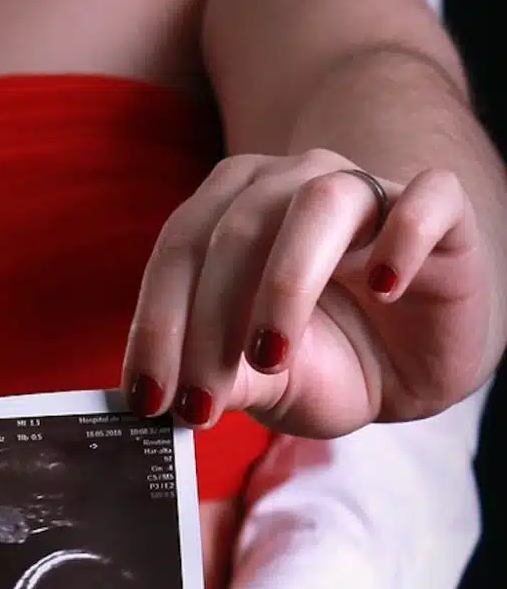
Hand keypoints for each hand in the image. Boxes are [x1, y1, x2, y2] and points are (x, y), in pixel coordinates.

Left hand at [121, 149, 490, 434]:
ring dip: (284, 285)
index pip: (178, 252)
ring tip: (269, 357)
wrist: (409, 369)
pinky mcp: (441, 210)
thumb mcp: (260, 382)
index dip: (157, 326)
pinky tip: (385, 290)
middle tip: (200, 402)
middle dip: (207, 324)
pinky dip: (403, 238)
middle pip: (234, 230)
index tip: (146, 399)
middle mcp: (289, 186)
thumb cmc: (322, 362)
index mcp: (228, 213)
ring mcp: (366, 190)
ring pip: (318, 204)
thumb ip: (219, 377)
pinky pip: (425, 198)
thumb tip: (167, 397)